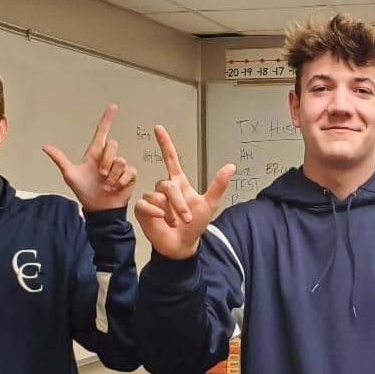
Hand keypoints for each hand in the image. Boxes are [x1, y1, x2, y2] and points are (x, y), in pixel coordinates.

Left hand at [43, 104, 136, 211]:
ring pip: (120, 160)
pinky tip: (116, 187)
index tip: (112, 107)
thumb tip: (45, 147)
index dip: (107, 119)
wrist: (99, 209)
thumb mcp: (70, 175)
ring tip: (107, 185)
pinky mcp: (129, 175)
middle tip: (100, 175)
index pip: (102, 132)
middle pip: (112, 145)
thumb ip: (60, 159)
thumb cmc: (85, 192)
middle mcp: (108, 158)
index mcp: (95, 154)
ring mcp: (119, 167)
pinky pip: (129, 171)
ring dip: (112, 175)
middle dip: (106, 161)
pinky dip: (120, 181)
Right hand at [133, 126, 234, 259]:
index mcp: (178, 183)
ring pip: (158, 196)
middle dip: (178, 202)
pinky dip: (154, 211)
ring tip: (174, 222)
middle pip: (167, 184)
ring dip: (170, 211)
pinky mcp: (143, 210)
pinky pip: (145, 204)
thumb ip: (218, 185)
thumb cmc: (195, 225)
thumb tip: (231, 166)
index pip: (170, 158)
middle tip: (186, 217)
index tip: (158, 128)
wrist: (183, 245)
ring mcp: (153, 199)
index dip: (165, 143)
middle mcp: (164, 189)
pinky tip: (161, 219)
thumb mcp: (209, 204)